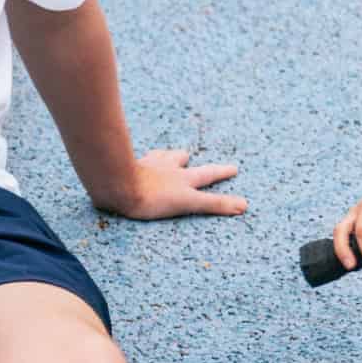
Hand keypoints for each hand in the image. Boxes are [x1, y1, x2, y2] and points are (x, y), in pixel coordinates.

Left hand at [98, 149, 247, 220]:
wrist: (117, 184)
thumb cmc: (152, 196)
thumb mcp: (188, 202)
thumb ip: (215, 204)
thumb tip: (244, 205)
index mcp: (182, 178)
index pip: (207, 174)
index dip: (221, 173)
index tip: (234, 168)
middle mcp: (166, 168)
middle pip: (180, 160)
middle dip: (187, 160)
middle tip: (188, 157)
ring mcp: (145, 167)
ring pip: (157, 157)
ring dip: (162, 157)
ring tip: (161, 158)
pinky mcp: (126, 169)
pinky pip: (133, 162)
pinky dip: (137, 162)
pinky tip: (132, 164)